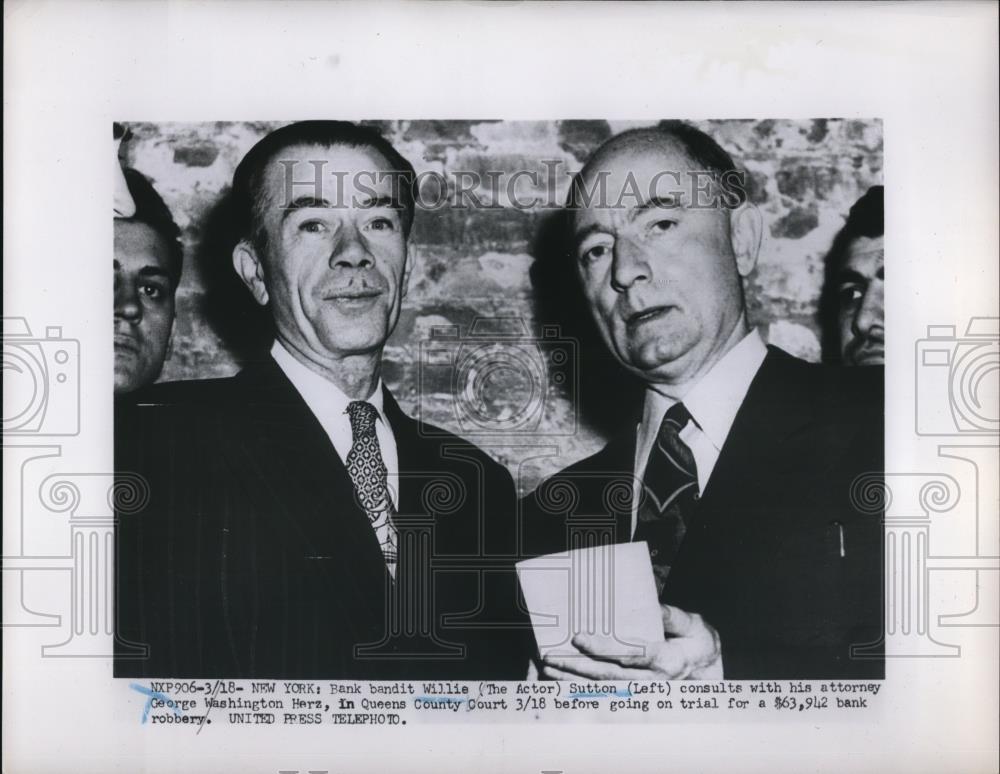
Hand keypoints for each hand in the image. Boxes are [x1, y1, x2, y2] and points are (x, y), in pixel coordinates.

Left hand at [540, 604, 722, 679]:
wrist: (707, 670)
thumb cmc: (697, 642)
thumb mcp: (694, 625)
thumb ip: (673, 616)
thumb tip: (654, 605)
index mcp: (667, 660)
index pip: (631, 654)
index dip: (604, 647)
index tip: (580, 638)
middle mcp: (653, 680)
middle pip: (609, 674)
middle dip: (578, 665)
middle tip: (552, 655)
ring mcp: (643, 691)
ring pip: (603, 688)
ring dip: (574, 679)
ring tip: (549, 668)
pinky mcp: (635, 694)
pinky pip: (604, 693)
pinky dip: (581, 688)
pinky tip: (562, 681)